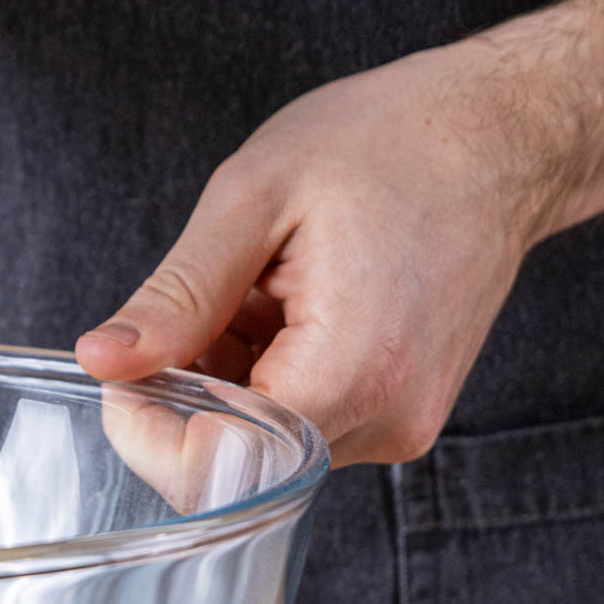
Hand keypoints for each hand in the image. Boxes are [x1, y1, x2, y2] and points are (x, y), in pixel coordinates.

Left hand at [75, 42, 547, 466]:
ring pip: (265, 443)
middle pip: (237, 459)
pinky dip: (271, 374)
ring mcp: (400, 424)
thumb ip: (176, 295)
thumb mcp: (254, 198)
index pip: (217, 467)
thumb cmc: (389, 144)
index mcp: (353, 371)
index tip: (125, 370)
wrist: (499, 136)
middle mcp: (386, 419)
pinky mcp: (400, 414)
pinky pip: (303, 424)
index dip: (148, 432)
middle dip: (192, 390)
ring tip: (269, 287)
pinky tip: (293, 305)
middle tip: (215, 294)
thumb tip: (103, 361)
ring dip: (232, 378)